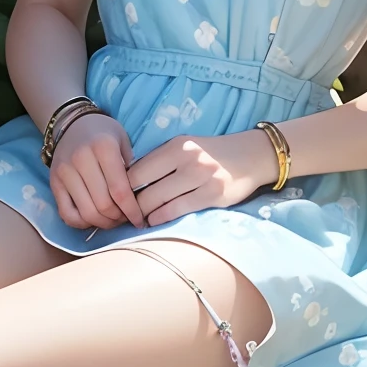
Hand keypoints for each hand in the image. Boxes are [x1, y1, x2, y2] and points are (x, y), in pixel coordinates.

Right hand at [48, 113, 145, 230]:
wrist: (72, 124)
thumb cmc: (103, 133)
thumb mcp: (123, 141)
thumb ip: (131, 167)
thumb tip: (138, 200)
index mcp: (103, 147)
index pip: (120, 190)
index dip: (132, 211)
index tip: (140, 220)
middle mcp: (81, 159)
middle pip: (103, 205)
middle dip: (118, 218)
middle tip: (126, 218)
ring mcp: (65, 172)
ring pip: (86, 213)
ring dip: (103, 223)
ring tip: (112, 219)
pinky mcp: (54, 182)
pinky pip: (67, 214)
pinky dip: (82, 223)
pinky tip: (93, 218)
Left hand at [126, 130, 279, 225]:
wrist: (250, 156)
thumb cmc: (210, 154)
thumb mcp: (184, 147)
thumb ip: (160, 161)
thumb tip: (127, 180)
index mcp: (176, 146)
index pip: (137, 169)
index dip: (122, 187)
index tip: (116, 197)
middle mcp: (187, 159)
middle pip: (144, 187)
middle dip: (130, 204)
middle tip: (122, 214)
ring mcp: (201, 177)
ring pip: (159, 200)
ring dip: (143, 214)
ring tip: (136, 219)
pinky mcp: (213, 195)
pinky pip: (178, 210)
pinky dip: (161, 218)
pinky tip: (155, 220)